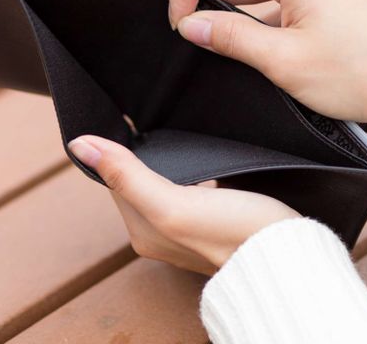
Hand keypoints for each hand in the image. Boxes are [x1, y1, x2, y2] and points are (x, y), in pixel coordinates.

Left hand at [68, 135, 299, 273]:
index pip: (115, 178)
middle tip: (148, 114)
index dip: (115, 147)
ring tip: (176, 127)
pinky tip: (205, 154)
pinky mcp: (214, 218)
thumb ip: (128, 175)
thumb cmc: (233, 231)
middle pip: (138, 179)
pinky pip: (192, 185)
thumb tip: (80, 145)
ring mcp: (188, 225)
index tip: (122, 114)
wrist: (287, 253)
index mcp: (142, 230)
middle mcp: (159, 231)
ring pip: (166, 180)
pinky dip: (194, 167)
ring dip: (170, 157)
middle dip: (142, 150)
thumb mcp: (172, 201)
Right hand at [168, 0, 366, 136]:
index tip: (177, 24)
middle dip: (211, 2)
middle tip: (196, 41)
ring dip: (240, 12)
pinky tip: (267, 48)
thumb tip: (189, 24)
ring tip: (234, 51)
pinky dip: (267, 15)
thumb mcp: (283, 63)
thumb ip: (230, 38)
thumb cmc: (359, 77)